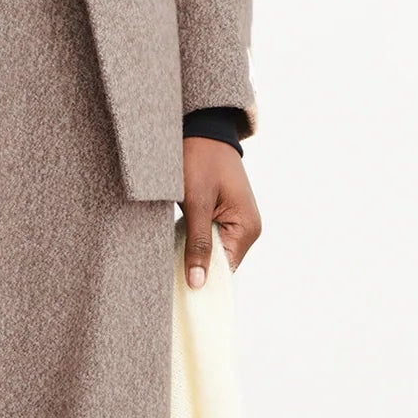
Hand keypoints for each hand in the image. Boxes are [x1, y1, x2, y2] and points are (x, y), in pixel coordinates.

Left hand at [181, 139, 259, 287]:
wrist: (202, 128)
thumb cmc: (199, 159)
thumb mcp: (195, 202)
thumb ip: (198, 243)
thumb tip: (199, 282)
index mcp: (247, 227)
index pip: (226, 269)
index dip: (204, 279)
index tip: (180, 288)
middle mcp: (249, 228)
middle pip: (221, 262)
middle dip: (198, 265)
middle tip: (169, 270)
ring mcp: (238, 221)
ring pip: (214, 250)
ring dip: (195, 252)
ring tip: (172, 254)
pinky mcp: (226, 214)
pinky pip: (212, 237)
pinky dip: (196, 240)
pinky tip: (178, 239)